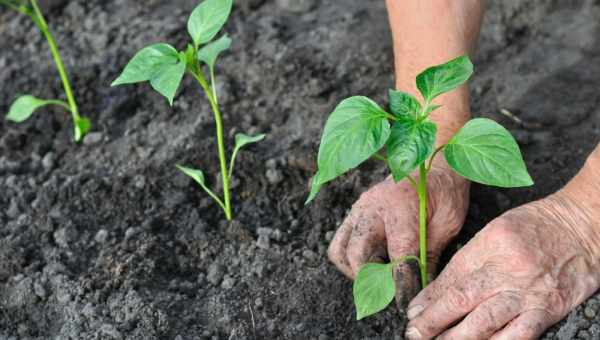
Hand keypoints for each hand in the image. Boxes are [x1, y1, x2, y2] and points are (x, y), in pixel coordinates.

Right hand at [327, 163, 468, 305]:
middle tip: (389, 293)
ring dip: (356, 271)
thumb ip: (429, 255)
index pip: (398, 256)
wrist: (432, 164)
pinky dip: (352, 259)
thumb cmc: (444, 192)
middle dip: (372, 281)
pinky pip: (340, 242)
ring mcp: (359, 209)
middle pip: (357, 255)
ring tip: (379, 278)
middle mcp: (373, 207)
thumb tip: (421, 289)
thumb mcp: (447, 224)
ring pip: (340, 251)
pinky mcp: (354, 213)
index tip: (404, 304)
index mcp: (402, 207)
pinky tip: (374, 263)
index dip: (401, 284)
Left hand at [405, 191, 599, 339]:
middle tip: (415, 334)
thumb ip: (469, 260)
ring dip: (457, 338)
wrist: (582, 226)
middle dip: (433, 321)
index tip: (413, 313)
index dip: (428, 299)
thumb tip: (438, 290)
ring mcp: (527, 291)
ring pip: (484, 322)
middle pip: (461, 299)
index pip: (450, 277)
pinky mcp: (547, 309)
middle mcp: (505, 269)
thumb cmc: (535, 226)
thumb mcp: (495, 231)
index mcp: (488, 245)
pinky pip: (518, 335)